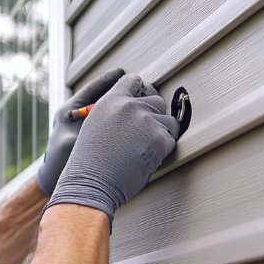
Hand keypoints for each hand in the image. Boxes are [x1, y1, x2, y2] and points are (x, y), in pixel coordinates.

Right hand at [46, 74, 177, 225]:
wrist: (92, 183)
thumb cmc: (91, 161)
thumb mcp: (94, 125)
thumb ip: (114, 111)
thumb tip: (136, 106)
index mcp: (111, 100)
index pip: (133, 81)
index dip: (141, 92)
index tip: (143, 104)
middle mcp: (129, 105)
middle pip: (157, 101)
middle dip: (154, 117)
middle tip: (143, 137)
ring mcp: (146, 121)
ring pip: (169, 121)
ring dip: (162, 134)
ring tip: (145, 149)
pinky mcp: (160, 138)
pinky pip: (172, 140)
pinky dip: (164, 151)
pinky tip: (147, 159)